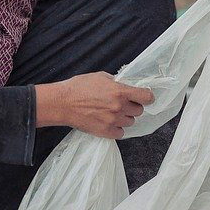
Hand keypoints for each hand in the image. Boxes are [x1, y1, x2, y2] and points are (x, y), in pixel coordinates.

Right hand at [35, 72, 153, 138]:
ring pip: (130, 122)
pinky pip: (121, 133)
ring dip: (124, 118)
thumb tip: (126, 85)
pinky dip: (117, 128)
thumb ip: (117, 82)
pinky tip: (108, 122)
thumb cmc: (79, 87)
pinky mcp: (106, 132)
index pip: (146, 97)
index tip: (144, 97)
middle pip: (139, 111)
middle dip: (132, 107)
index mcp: (120, 91)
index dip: (147, 97)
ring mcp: (113, 121)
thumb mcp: (100, 76)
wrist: (62, 103)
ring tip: (112, 113)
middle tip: (122, 104)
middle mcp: (119, 107)